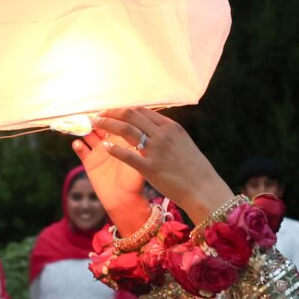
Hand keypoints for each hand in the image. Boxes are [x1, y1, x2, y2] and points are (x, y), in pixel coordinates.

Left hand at [77, 108, 233, 226]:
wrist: (203, 189)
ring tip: (95, 125)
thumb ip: (167, 134)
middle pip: (131, 115)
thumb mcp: (183, 143)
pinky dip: (113, 148)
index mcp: (171, 127)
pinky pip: (126, 154)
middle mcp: (162, 134)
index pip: (141, 111)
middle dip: (111, 113)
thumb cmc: (194, 169)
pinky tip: (104, 146)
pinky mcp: (150, 167)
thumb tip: (153, 127)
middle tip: (98, 115)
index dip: (123, 109)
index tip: (111, 111)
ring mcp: (156, 150)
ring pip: (126, 130)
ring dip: (107, 125)